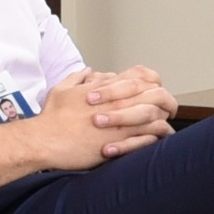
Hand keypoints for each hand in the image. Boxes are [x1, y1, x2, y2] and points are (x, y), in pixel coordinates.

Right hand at [40, 67, 176, 163]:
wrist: (44, 141)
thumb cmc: (51, 118)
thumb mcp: (62, 89)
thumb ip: (78, 77)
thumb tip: (89, 71)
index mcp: (106, 88)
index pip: (140, 78)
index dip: (152, 83)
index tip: (155, 91)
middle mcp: (117, 102)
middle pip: (155, 94)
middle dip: (166, 100)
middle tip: (169, 108)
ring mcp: (121, 122)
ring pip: (156, 115)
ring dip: (164, 119)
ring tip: (166, 125)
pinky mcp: (120, 141)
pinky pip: (149, 136)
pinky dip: (158, 137)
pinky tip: (161, 140)